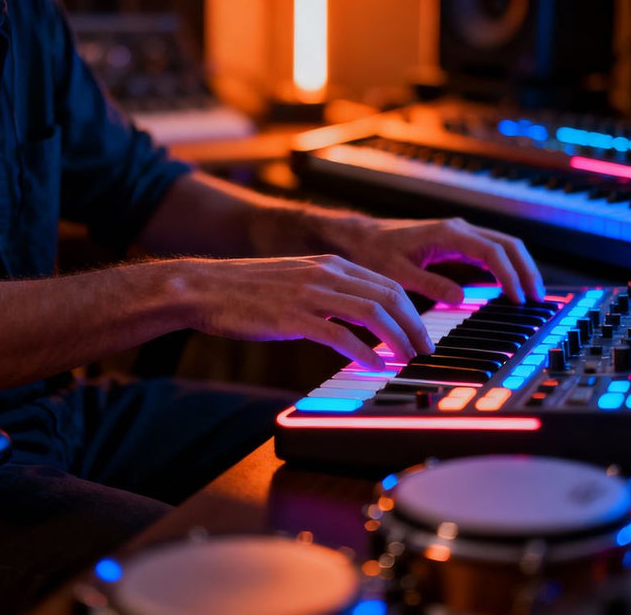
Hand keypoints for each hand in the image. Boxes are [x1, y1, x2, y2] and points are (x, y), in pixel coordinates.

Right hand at [177, 255, 433, 369]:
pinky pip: (339, 334)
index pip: (387, 284)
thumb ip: (328, 295)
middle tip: (425, 352)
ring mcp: (310, 293)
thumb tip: (356, 322)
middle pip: (389, 296)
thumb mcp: (296, 282)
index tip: (422, 335)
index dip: (413, 311)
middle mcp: (326, 273)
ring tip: (408, 360)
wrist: (205, 288)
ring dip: (397, 338)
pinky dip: (363, 352)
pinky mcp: (292, 317)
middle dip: (415, 326)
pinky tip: (374, 366)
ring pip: (372, 311)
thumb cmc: (247, 291)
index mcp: (330, 264)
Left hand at [332, 217, 544, 303]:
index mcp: (447, 233)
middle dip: (525, 270)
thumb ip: (429, 284)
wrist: (361, 237)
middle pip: (507, 245)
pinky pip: (491, 250)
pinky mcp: (457, 241)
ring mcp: (460, 233)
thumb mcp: (397, 273)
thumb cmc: (375, 252)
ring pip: (503, 245)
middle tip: (537, 299)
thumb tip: (460, 297)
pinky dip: (506, 266)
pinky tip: (510, 286)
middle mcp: (458, 228)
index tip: (517, 299)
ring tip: (530, 294)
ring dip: (520, 267)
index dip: (509, 275)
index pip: (491, 252)